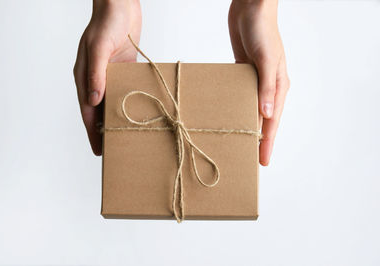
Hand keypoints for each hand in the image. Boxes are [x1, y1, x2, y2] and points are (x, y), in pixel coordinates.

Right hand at [73, 0, 140, 154]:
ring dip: (117, 118)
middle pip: (99, 110)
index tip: (98, 149)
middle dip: (104, 130)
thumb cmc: (107, 22)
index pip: (87, 110)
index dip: (92, 131)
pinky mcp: (125, 69)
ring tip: (126, 135)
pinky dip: (130, 102)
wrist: (121, 4)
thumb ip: (96, 73)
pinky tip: (137, 113)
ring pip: (113, 102)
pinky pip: (126, 90)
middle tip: (114, 149)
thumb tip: (93, 100)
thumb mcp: (99, 47)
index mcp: (85, 76)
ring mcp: (111, 75)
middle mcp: (97, 78)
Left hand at [228, 0, 289, 165]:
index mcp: (278, 87)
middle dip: (256, 139)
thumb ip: (266, 87)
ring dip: (244, 123)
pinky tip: (225, 114)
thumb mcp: (266, 59)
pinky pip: (239, 95)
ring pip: (249, 109)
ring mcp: (254, 81)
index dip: (268, 143)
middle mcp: (267, 88)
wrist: (251, 8)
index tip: (263, 161)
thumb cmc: (263, 31)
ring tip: (235, 140)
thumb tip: (266, 114)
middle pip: (262, 120)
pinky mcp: (242, 73)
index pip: (273, 122)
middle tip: (246, 157)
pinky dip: (234, 106)